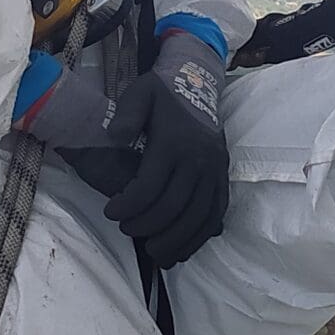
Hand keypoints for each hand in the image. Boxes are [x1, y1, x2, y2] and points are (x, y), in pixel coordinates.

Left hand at [99, 34, 228, 269]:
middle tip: (126, 228)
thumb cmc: (163, 93)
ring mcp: (215, 171)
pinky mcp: (224, 179)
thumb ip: (126, 115)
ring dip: (173, 241)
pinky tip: (180, 250)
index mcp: (175, 143)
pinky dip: (198, 238)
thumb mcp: (139, 93)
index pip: (149, 187)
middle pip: (172, 208)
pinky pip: (215, 216)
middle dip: (145, 226)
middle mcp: (199, 160)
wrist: (199, 83)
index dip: (127, 206)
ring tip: (152, 251)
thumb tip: (115, 137)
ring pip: (197, 218)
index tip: (110, 211)